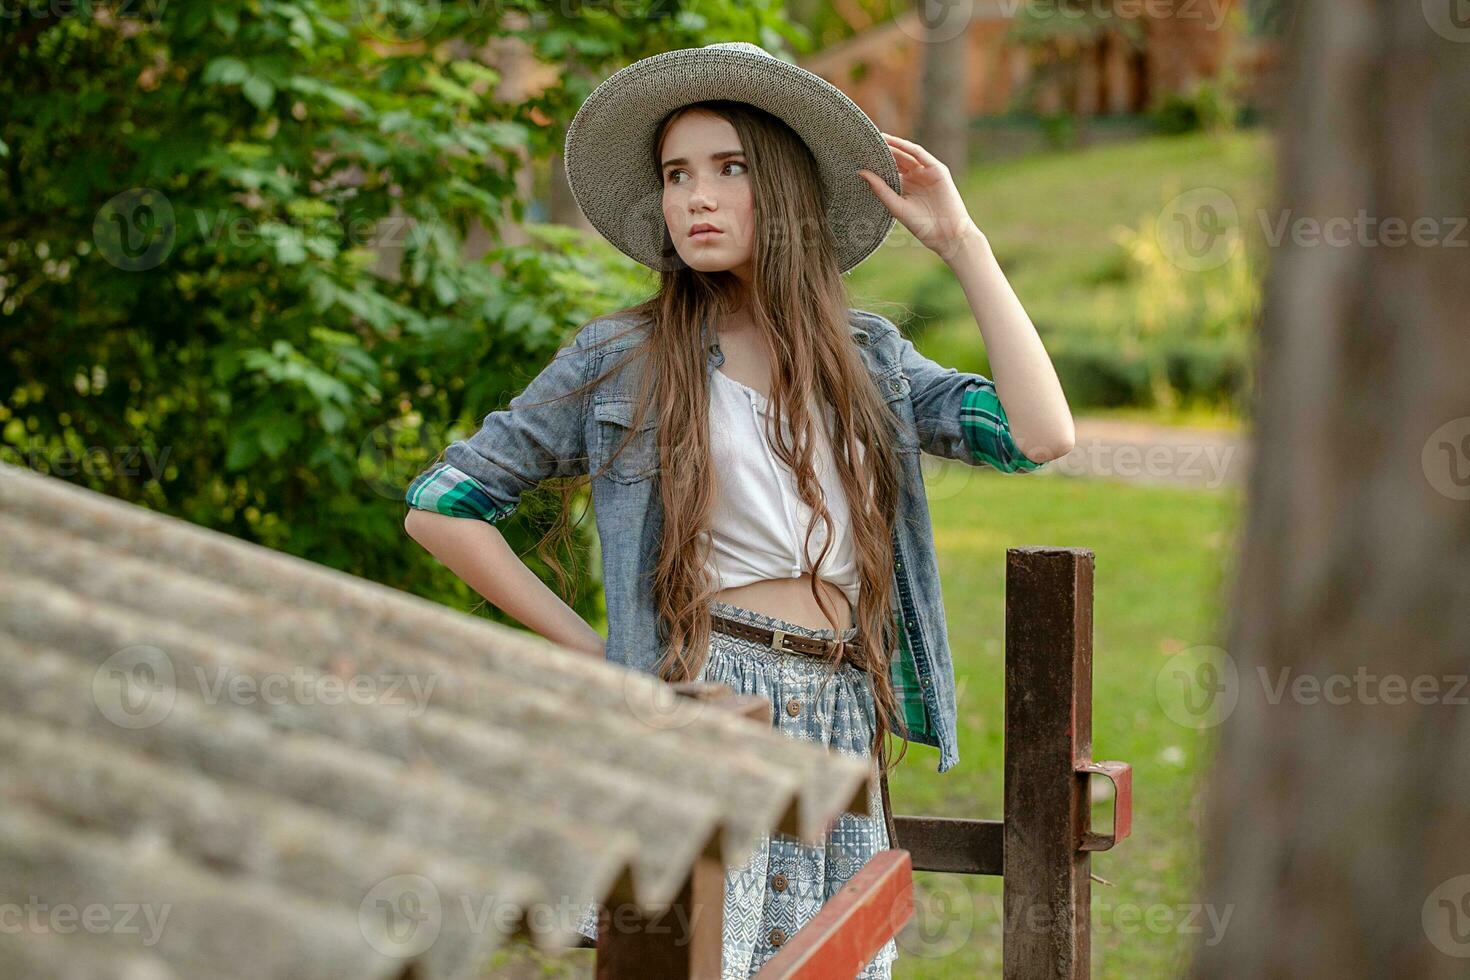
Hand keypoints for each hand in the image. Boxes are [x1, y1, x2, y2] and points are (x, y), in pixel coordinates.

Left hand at [857, 132, 982, 261]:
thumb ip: (880, 189)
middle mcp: (914, 177)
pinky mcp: (937, 169)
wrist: (946, 234)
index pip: (887, 170)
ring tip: (878, 137)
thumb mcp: (895, 206)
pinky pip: (920, 154)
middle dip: (883, 150)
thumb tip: (861, 173)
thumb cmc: (922, 225)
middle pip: (896, 159)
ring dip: (893, 145)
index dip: (874, 162)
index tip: (858, 155)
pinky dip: (907, 147)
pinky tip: (894, 142)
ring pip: (907, 154)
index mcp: (903, 187)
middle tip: (865, 141)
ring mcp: (926, 172)